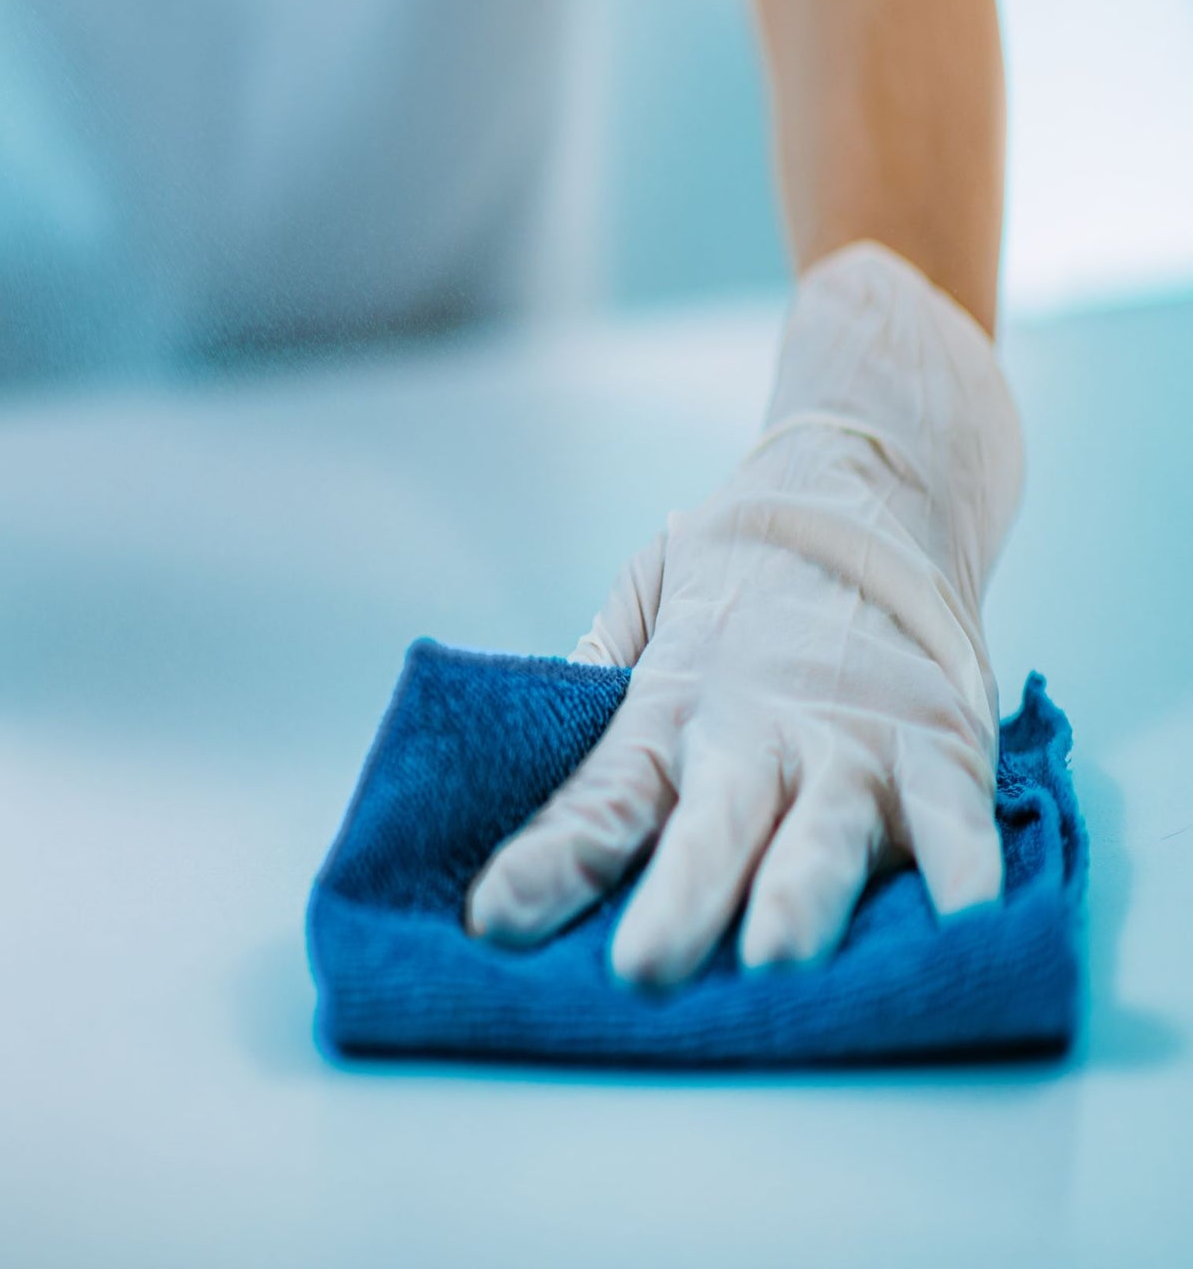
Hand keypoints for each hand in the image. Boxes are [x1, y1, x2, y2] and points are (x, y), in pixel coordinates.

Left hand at [466, 242, 1023, 982]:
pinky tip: (960, 919)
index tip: (493, 922)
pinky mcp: (938, 740)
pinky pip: (955, 818)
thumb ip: (595, 673)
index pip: (599, 800)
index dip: (549, 863)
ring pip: (822, 836)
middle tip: (640, 969)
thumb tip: (510, 739)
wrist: (869, 487)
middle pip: (708, 831)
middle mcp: (753, 737)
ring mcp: (849, 744)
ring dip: (800, 898)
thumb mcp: (647, 603)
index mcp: (669, 709)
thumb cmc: (742, 565)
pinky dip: (963, 869)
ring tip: (777, 957)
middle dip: (677, 901)